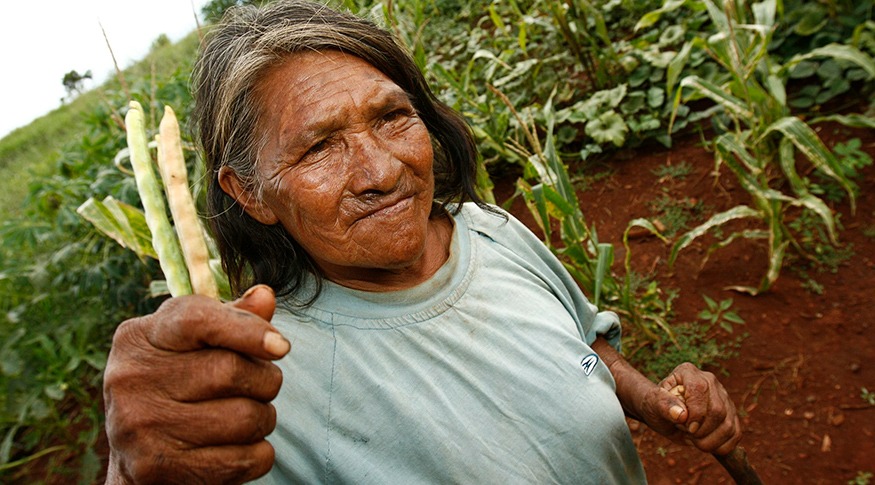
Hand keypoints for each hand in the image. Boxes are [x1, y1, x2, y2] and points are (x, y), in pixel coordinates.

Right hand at [103, 285, 290, 483]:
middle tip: (263, 386)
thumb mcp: (193, 344)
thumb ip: (231, 318)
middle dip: (265, 380)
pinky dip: (258, 455)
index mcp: (139, 337)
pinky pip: (243, 460)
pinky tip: (241, 448)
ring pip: (245, 418)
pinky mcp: (156, 470)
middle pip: (230, 370)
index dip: (247, 329)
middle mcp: (131, 379)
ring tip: (249, 417)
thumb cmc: (176, 386)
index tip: (281, 347)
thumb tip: (265, 296)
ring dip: (264, 419)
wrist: (133, 458)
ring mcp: (140, 427)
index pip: (197, 319)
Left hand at [639, 362, 741, 454]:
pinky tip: (708, 445)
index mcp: (688, 372)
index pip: (700, 389)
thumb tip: (681, 414)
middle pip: (718, 410)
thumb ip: (663, 405)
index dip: (696, 413)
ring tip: (695, 440)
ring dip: (711, 441)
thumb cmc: (656, 405)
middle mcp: (710, 381)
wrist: (664, 413)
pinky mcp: (731, 414)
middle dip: (702, 431)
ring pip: (728, 424)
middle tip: (689, 435)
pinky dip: (723, 446)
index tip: (687, 427)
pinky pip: (736, 433)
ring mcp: (723, 397)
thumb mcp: (652, 403)